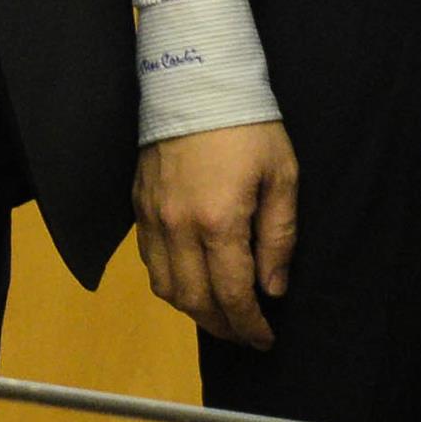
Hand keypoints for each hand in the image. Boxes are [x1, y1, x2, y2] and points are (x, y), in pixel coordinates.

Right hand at [133, 122, 299, 347]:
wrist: (195, 82)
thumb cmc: (249, 126)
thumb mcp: (282, 177)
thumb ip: (278, 238)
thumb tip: (273, 289)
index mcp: (218, 222)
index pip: (232, 295)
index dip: (250, 324)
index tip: (265, 339)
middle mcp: (177, 229)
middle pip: (194, 302)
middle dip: (222, 327)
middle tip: (246, 335)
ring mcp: (152, 219)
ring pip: (165, 288)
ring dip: (193, 311)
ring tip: (221, 315)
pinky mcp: (138, 208)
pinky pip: (149, 263)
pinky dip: (170, 284)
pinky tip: (191, 283)